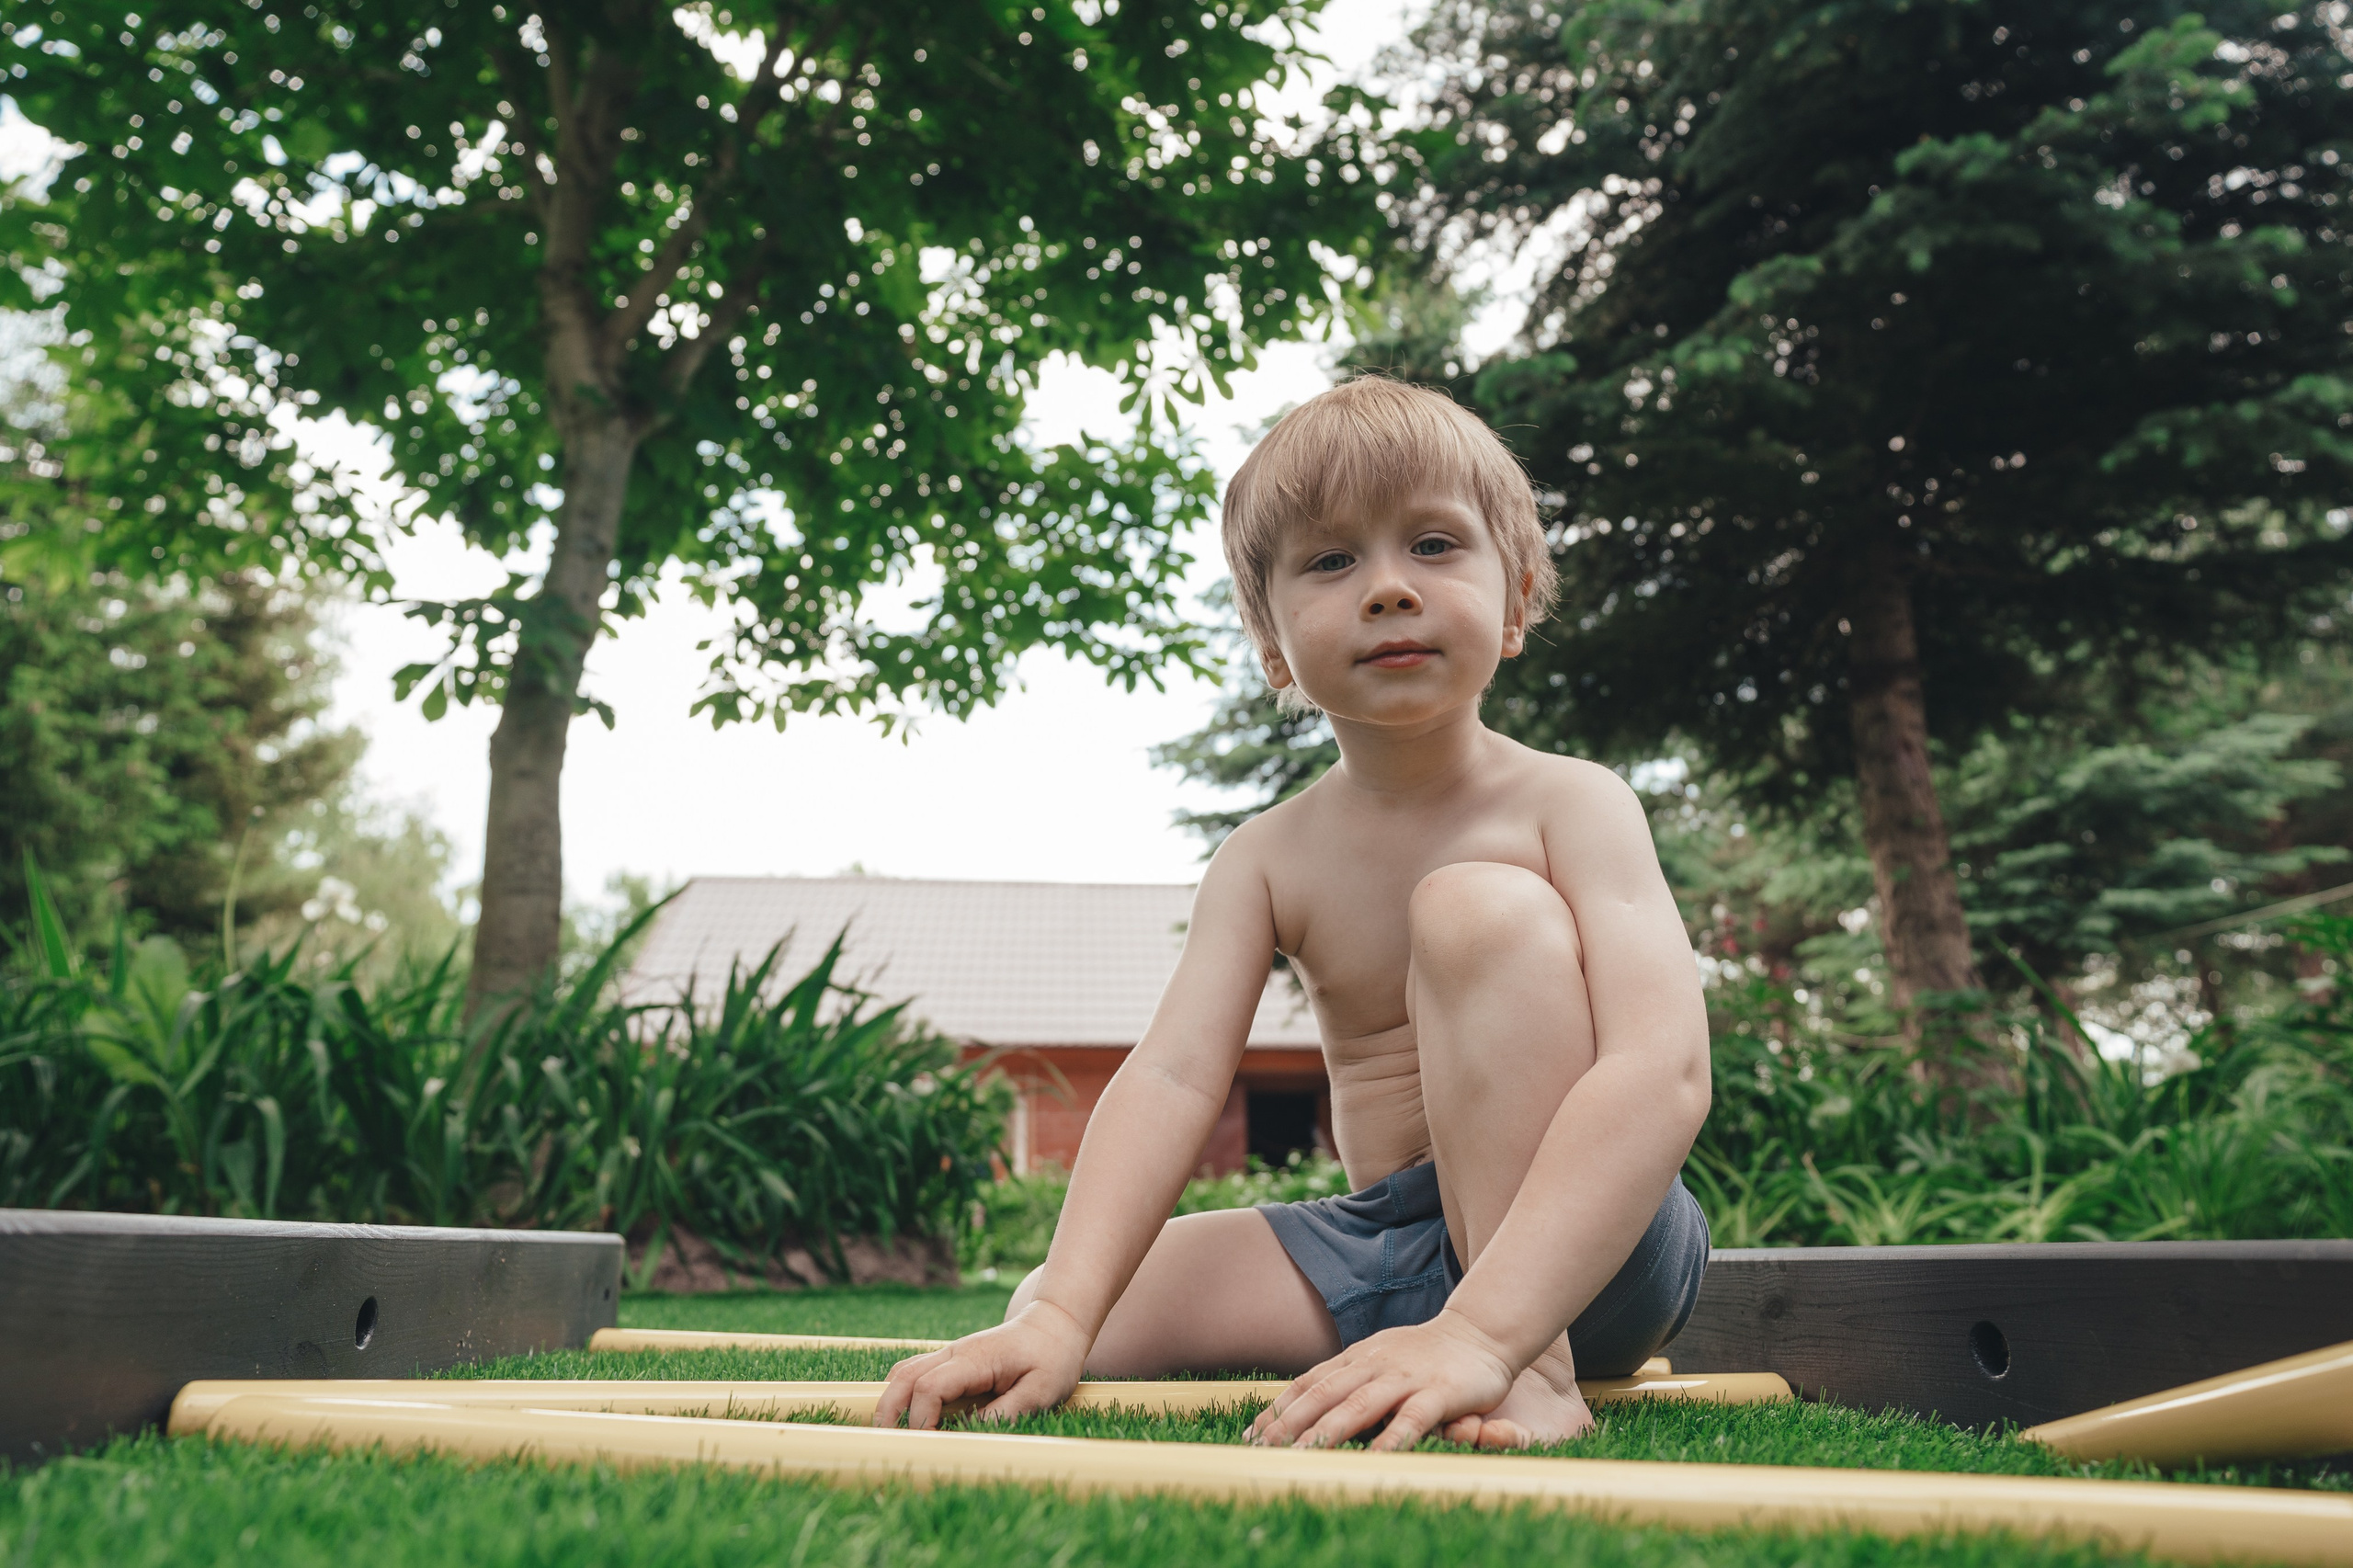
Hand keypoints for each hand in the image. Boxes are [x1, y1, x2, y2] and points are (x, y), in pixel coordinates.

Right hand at [871, 1298, 1090, 1430]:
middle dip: (888, 1409)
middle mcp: (955, 1352)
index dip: (920, 1418)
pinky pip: (916, 1373)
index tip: (924, 1443)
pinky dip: (903, 1393)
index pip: (930, 1386)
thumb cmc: (1052, 1357)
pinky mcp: (953, 1361)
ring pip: (905, 1372)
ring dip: (891, 1400)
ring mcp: (951, 1354)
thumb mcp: (1042, 1390)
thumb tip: (970, 1432)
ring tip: (888, 1434)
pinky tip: (905, 1416)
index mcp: (975, 1359)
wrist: (1055, 1325)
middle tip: (883, 1442)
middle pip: (904, 1376)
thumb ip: (1007, 1411)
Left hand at [1246, 1309, 1517, 1451]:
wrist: (1480, 1333)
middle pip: (1324, 1393)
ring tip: (1303, 1456)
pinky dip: (1392, 1439)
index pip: (1309, 1382)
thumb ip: (1349, 1381)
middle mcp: (1374, 1364)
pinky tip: (1375, 1460)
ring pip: (1359, 1404)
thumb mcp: (1379, 1360)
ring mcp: (1405, 1377)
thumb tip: (1306, 1408)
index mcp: (1357, 1358)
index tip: (1252, 1433)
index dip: (1279, 1408)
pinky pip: (1412, 1418)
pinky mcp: (1439, 1392)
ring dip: (1328, 1431)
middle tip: (1263, 1449)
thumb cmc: (1424, 1355)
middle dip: (1290, 1423)